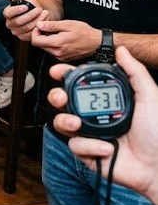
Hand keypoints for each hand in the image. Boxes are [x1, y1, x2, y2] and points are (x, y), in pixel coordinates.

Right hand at [4, 0, 46, 41]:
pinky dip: (39, 26)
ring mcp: (16, 32)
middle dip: (30, 15)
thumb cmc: (29, 4)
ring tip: (45, 13)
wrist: (37, 12)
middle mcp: (9, 24)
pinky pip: (32, 33)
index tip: (26, 7)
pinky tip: (44, 20)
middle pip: (18, 21)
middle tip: (40, 9)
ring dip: (37, 20)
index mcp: (7, 14)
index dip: (17, 10)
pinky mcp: (24, 37)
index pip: (8, 13)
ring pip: (27, 27)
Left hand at [32, 20, 101, 61]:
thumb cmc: (85, 33)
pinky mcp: (64, 58)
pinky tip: (61, 38)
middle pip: (40, 44)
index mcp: (57, 44)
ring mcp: (60, 57)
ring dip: (47, 39)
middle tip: (49, 26)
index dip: (35, 32)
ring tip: (57, 31)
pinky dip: (53, 44)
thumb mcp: (68, 24)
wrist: (98, 43)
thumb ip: (52, 25)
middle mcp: (57, 53)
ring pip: (46, 48)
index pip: (36, 41)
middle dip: (41, 34)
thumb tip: (39, 25)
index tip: (40, 25)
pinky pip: (53, 51)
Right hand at [48, 47, 157, 204]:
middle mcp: (94, 115)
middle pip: (63, 101)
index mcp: (107, 100)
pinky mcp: (86, 153)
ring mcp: (88, 134)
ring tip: (77, 124)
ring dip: (65, 121)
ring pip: (61, 122)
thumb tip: (122, 51)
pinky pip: (75, 145)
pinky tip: (107, 148)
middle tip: (61, 98)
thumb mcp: (150, 98)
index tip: (58, 71)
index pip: (81, 83)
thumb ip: (135, 72)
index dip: (66, 75)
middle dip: (56, 96)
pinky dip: (90, 146)